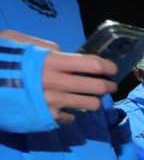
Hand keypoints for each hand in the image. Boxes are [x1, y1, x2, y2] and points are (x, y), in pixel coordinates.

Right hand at [0, 30, 117, 123]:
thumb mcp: (14, 41)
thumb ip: (41, 45)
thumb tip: (61, 50)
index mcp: (51, 62)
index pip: (92, 65)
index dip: (107, 67)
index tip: (113, 69)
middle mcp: (57, 83)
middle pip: (96, 87)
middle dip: (107, 86)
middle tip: (110, 86)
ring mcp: (54, 102)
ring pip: (89, 105)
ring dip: (94, 101)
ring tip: (93, 99)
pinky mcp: (47, 118)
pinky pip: (70, 118)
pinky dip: (71, 114)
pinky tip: (66, 109)